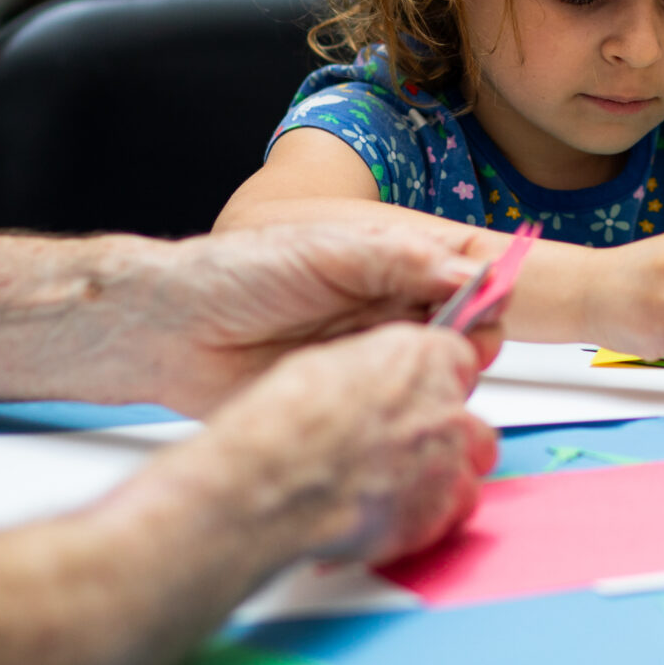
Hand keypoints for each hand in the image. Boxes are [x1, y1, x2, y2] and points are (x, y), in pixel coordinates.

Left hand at [101, 222, 485, 415]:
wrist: (174, 329)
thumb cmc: (239, 273)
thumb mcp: (328, 252)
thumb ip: (402, 260)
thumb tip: (472, 273)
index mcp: (388, 269)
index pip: (462, 283)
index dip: (484, 298)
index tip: (490, 310)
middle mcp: (383, 315)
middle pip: (459, 334)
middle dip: (469, 344)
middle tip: (454, 351)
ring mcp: (366, 360)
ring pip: (429, 376)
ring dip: (435, 380)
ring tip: (416, 377)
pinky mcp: (344, 402)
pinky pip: (389, 411)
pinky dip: (400, 412)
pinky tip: (390, 406)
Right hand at [202, 322, 499, 567]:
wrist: (280, 476)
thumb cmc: (292, 419)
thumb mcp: (330, 364)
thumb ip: (373, 373)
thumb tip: (369, 380)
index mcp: (426, 361)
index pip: (458, 360)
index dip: (432, 381)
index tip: (418, 393)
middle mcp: (448, 412)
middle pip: (469, 421)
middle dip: (444, 434)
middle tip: (402, 444)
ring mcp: (447, 467)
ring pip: (467, 474)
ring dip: (441, 479)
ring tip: (395, 485)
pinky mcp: (433, 516)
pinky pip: (446, 517)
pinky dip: (424, 517)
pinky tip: (388, 513)